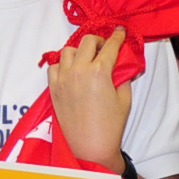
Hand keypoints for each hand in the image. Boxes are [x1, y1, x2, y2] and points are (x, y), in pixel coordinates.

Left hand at [46, 27, 131, 168]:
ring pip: (68, 50)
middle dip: (99, 41)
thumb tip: (121, 63)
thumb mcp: (125, 98)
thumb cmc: (110, 125)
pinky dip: (62, 64)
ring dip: (80, 51)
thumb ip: (123, 75)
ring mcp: (63, 79)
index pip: (110, 46)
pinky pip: (54, 66)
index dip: (117, 36)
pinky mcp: (54, 88)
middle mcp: (78, 71)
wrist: (90, 146)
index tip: (120, 31)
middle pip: (88, 41)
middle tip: (105, 49)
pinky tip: (72, 70)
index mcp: (99, 72)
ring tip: (87, 60)